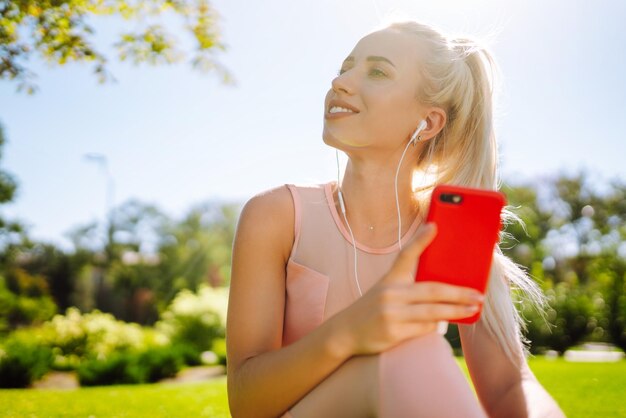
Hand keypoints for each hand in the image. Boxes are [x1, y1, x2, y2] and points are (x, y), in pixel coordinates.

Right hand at [337, 222, 484, 355]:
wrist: (345, 332)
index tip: (435, 225)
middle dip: (458, 292)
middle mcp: (390, 293)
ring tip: (473, 308)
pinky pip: (423, 328)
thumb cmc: (372, 309)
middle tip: (478, 294)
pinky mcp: (393, 332)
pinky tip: (446, 323)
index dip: (420, 240)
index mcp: (390, 279)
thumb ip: (409, 288)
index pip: (406, 255)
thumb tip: (444, 291)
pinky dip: (436, 325)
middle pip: (432, 289)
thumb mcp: (386, 291)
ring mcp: (391, 313)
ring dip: (456, 310)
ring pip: (432, 311)